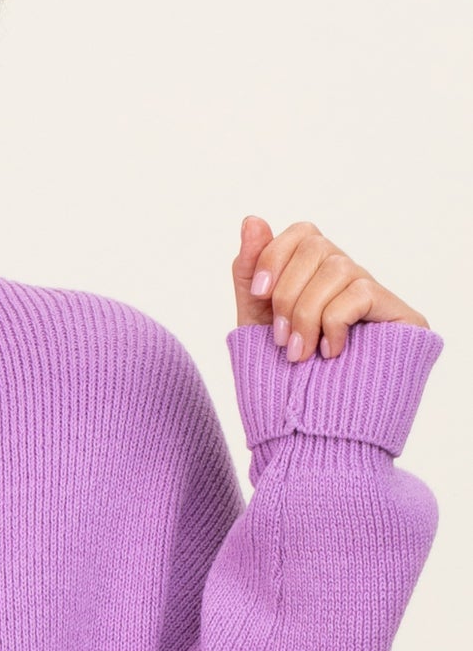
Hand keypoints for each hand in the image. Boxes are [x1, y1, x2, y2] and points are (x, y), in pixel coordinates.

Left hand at [233, 215, 428, 360]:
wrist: (313, 431)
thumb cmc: (284, 379)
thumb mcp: (255, 323)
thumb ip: (250, 272)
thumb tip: (251, 219)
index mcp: (315, 275)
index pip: (301, 233)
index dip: (274, 256)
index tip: (258, 294)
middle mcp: (347, 277)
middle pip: (316, 245)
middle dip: (288, 294)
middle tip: (281, 340)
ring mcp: (374, 294)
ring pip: (336, 268)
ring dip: (307, 314)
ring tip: (300, 355)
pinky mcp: (400, 314)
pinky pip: (359, 293)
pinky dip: (334, 324)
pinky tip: (330, 353)